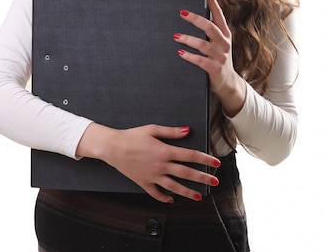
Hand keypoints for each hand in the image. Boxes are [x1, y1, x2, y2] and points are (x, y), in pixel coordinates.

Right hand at [76, 122, 219, 202]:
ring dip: (188, 192)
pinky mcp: (144, 183)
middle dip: (202, 177)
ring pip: (174, 187)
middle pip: (186, 173)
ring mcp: (153, 176)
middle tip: (215, 181)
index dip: (205, 159)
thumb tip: (188, 130)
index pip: (190, 155)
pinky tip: (171, 200)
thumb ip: (172, 132)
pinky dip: (164, 198)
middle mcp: (161, 166)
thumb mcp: (153, 129)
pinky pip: (156, 193)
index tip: (216, 162)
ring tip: (199, 196)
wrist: (113, 148)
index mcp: (165, 151)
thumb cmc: (133, 136)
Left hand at [175, 0, 246, 116]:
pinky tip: (180, 52)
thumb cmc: (219, 59)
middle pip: (210, 28)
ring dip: (188, 39)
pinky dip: (189, 56)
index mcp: (225, 35)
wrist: (228, 84)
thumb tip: (193, 15)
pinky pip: (200, 61)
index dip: (214, 3)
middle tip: (182, 13)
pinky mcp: (215, 69)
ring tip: (176, 36)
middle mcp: (224, 44)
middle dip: (196, 19)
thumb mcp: (219, 44)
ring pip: (203, 44)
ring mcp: (220, 57)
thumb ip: (210, 31)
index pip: (219, 16)